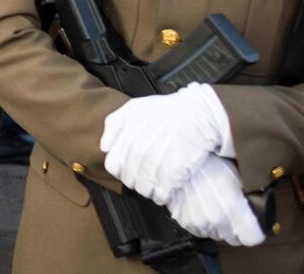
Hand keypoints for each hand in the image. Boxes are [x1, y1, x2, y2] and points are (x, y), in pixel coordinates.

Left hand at [101, 82, 233, 204]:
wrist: (198, 115)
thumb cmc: (165, 110)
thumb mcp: (133, 108)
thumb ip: (113, 125)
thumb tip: (104, 147)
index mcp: (126, 139)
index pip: (113, 166)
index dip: (120, 168)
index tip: (129, 167)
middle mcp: (138, 154)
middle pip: (128, 180)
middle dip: (135, 180)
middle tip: (146, 175)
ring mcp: (155, 165)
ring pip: (144, 190)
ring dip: (149, 190)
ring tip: (157, 183)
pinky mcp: (173, 176)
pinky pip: (161, 195)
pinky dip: (163, 195)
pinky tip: (168, 188)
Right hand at [166, 154, 265, 246]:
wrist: (181, 157)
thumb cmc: (210, 162)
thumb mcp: (238, 176)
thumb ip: (250, 198)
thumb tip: (257, 207)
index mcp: (232, 208)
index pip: (252, 238)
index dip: (254, 231)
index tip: (252, 225)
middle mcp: (216, 220)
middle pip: (233, 238)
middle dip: (234, 227)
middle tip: (231, 210)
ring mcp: (198, 222)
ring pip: (216, 234)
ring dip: (218, 225)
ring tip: (213, 205)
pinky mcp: (184, 220)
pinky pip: (199, 229)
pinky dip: (202, 222)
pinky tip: (201, 206)